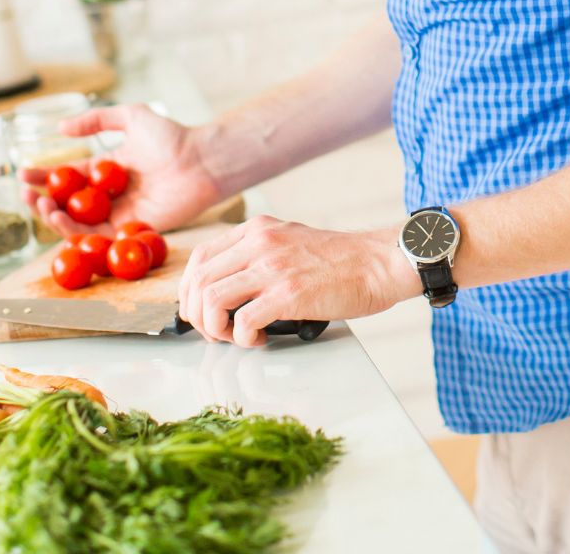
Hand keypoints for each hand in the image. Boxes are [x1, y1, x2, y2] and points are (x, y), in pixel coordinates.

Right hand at [20, 103, 222, 235]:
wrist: (201, 161)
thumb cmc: (173, 137)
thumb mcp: (131, 117)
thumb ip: (97, 120)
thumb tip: (61, 128)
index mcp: (107, 170)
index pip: (69, 177)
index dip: (45, 177)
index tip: (23, 175)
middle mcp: (110, 195)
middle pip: (68, 203)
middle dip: (43, 200)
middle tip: (26, 195)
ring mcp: (120, 213)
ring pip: (78, 222)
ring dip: (53, 218)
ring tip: (39, 206)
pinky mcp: (130, 228)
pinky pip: (98, 236)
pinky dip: (75, 233)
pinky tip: (58, 222)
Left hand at [178, 215, 419, 345]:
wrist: (379, 263)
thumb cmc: (342, 261)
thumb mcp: (291, 240)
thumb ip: (260, 254)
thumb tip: (229, 286)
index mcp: (257, 230)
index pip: (199, 258)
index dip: (189, 291)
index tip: (199, 311)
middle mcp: (259, 243)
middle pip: (197, 281)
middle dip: (196, 315)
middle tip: (214, 332)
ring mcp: (272, 267)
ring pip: (210, 301)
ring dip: (215, 328)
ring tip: (235, 337)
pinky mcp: (288, 294)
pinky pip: (241, 321)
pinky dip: (242, 338)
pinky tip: (259, 339)